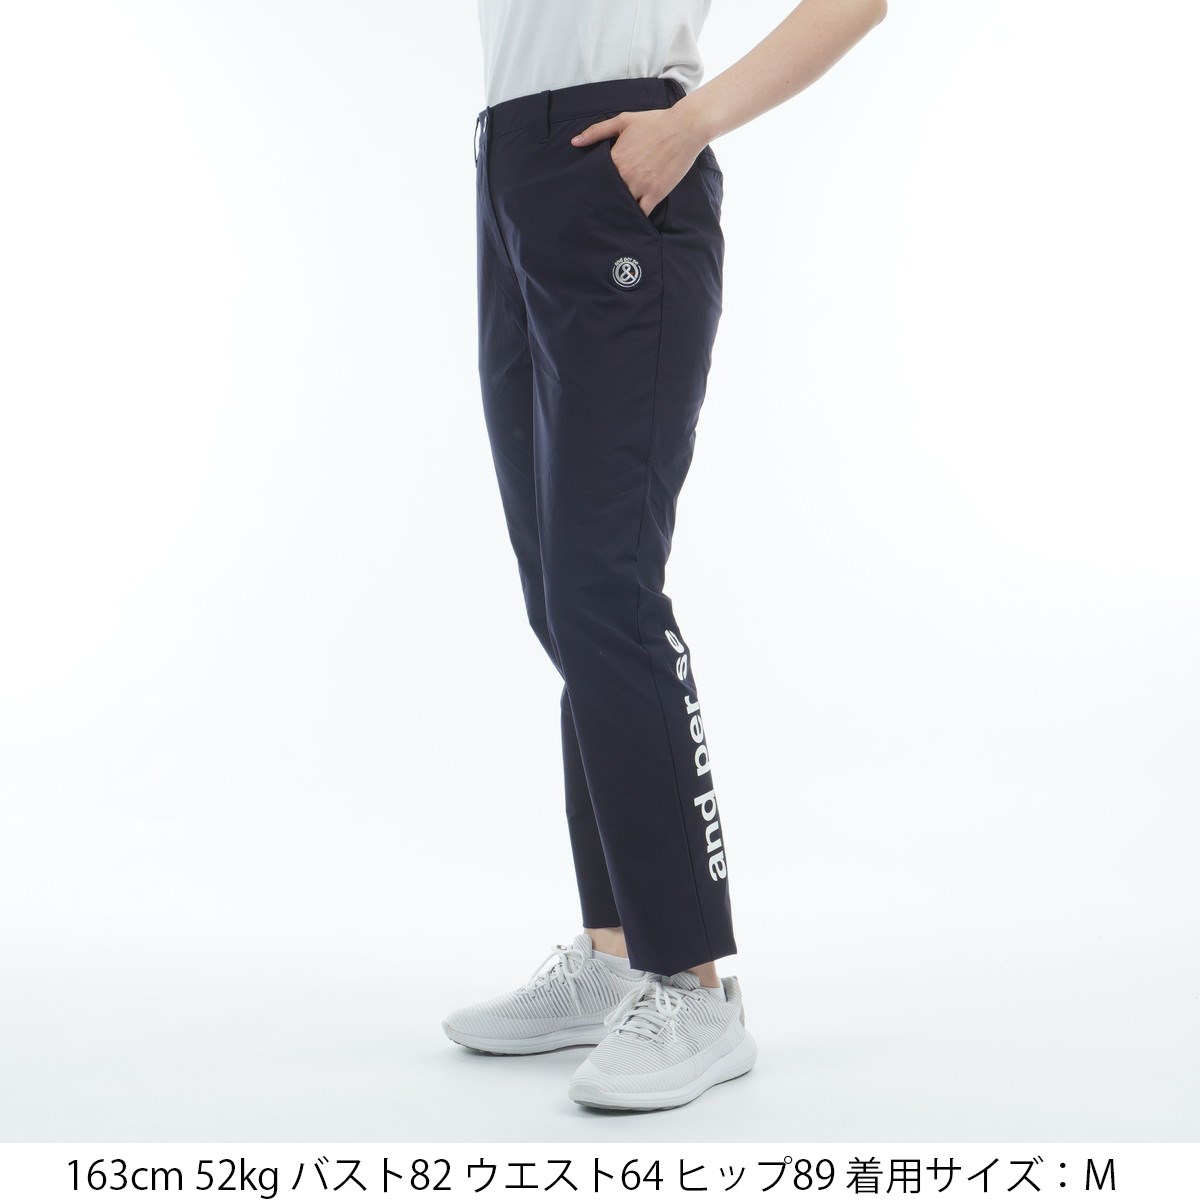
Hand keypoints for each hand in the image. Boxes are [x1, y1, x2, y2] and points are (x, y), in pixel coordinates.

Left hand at [571, 107, 707, 217]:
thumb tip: (574, 142)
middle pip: (607, 193)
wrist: (684, 128)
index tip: (586, 189)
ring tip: (609, 215)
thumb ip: (597, 131)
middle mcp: (626, 175)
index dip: (591, 184)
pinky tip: (629, 219)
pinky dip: (634, 217)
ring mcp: (641, 186)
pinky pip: (641, 213)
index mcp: (616, 157)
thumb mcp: (623, 121)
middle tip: (593, 207)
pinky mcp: (655, 194)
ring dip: (616, 209)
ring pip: (622, 205)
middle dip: (601, 199)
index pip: (595, 177)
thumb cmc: (654, 122)